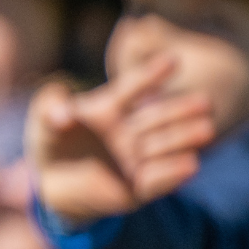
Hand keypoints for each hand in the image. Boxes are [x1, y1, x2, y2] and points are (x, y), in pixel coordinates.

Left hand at [26, 58, 215, 226]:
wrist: (50, 183)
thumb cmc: (51, 141)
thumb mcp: (42, 120)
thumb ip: (49, 106)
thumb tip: (63, 114)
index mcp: (110, 108)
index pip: (132, 88)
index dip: (150, 76)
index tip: (172, 61)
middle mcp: (129, 131)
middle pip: (157, 117)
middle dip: (180, 109)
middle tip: (206, 101)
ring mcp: (135, 158)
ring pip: (164, 145)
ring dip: (184, 138)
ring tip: (206, 129)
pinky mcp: (136, 187)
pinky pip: (156, 180)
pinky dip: (171, 174)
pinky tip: (190, 165)